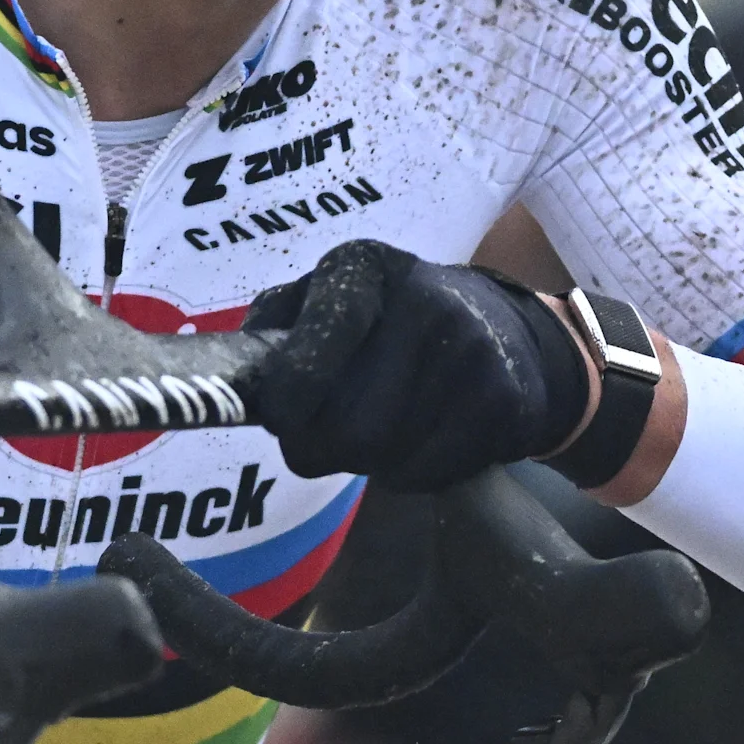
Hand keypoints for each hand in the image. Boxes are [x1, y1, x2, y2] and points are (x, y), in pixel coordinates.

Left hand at [243, 241, 587, 488]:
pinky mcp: (502, 401)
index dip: (286, 398)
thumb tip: (237, 376)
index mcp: (361, 269)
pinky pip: (425, 474)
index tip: (280, 418)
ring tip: (385, 425)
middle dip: (322, 445)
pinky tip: (425, 437)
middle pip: (341, 427)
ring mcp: (468, 352)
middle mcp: (421, 301)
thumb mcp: (327, 299)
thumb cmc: (388, 323)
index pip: (311, 347)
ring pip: (381, 458)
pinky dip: (411, 472)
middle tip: (332, 431)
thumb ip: (273, 327)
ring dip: (368, 461)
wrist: (505, 333)